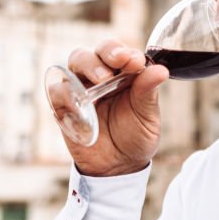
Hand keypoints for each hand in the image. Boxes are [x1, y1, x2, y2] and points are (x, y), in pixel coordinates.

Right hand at [60, 39, 169, 175]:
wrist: (118, 167)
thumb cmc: (135, 136)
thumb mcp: (147, 116)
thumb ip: (148, 92)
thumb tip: (160, 70)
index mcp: (122, 73)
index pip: (119, 52)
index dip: (125, 52)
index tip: (135, 61)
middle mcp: (99, 76)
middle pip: (95, 51)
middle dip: (106, 52)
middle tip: (119, 62)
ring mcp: (80, 89)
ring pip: (75, 62)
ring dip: (88, 65)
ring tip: (102, 79)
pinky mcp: (64, 106)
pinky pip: (58, 91)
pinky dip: (67, 91)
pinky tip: (82, 101)